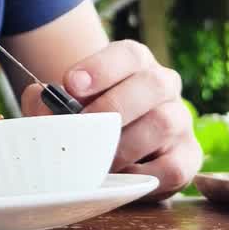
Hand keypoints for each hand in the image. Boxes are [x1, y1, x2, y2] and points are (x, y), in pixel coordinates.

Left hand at [21, 40, 201, 200]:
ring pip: (164, 123)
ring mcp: (180, 121)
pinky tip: (119, 175)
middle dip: (113, 106)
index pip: (129, 54)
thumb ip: (45, 100)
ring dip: (125, 144)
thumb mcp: (64, 102)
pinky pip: (173, 167)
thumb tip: (41, 103)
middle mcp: (164, 86)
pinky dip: (142, 175)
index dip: (101, 68)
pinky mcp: (188, 157)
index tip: (70, 84)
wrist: (115, 143)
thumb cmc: (87, 116)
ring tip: (96, 157)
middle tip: (83, 126)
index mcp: (136, 63)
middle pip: (153, 84)